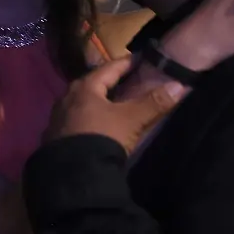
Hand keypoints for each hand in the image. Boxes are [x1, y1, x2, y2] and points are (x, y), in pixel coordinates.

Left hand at [46, 56, 185, 152]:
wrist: (74, 173)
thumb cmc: (103, 137)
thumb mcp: (132, 119)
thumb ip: (154, 103)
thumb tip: (179, 86)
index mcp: (85, 88)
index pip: (108, 69)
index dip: (125, 63)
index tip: (138, 59)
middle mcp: (67, 99)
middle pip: (91, 84)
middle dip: (107, 82)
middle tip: (123, 80)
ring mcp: (58, 119)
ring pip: (80, 103)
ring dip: (95, 102)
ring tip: (109, 103)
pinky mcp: (54, 139)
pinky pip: (74, 121)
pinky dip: (86, 119)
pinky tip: (93, 126)